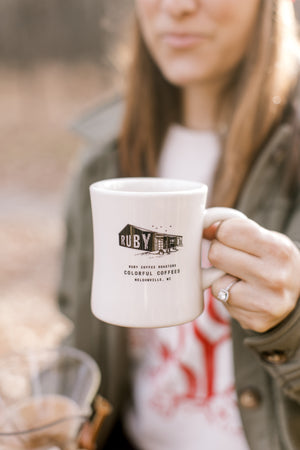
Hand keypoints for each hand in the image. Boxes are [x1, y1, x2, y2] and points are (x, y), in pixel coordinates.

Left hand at [204, 218, 299, 332]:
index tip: (228, 237)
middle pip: (216, 254)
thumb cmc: (274, 260)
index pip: (228, 231)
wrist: (297, 294)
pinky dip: (226, 295)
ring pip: (215, 282)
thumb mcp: (264, 237)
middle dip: (219, 253)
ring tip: (241, 277)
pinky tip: (243, 293)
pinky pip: (221, 300)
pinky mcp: (254, 321)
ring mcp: (264, 302)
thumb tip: (204, 229)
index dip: (222, 232)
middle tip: (233, 257)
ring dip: (221, 278)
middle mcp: (273, 276)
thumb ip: (236, 229)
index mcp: (277, 249)